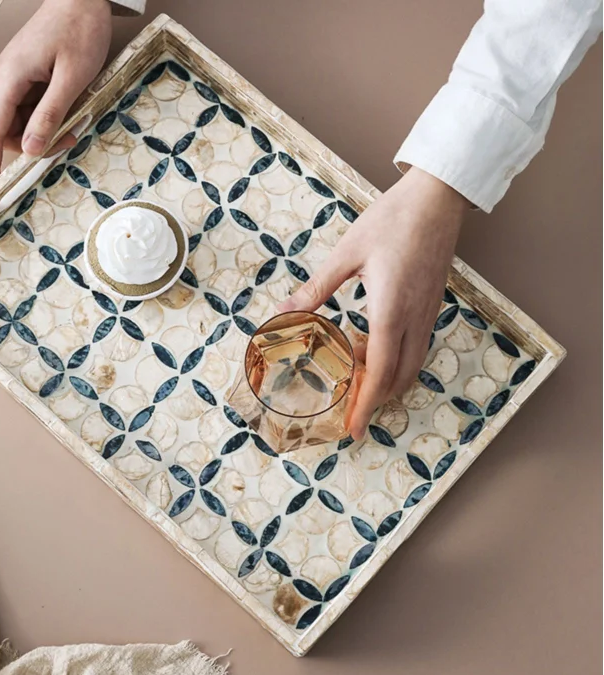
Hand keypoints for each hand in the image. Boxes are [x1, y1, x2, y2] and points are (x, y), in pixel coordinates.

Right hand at [0, 0, 112, 190]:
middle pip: (6, 130)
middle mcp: (7, 79)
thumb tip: (30, 149)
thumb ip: (50, 115)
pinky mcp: (28, 76)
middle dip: (32, 147)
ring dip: (44, 133)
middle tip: (67, 144)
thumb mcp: (71, 78)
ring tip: (74, 127)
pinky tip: (69, 116)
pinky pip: (31, 108)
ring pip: (21, 121)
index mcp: (11, 78)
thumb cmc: (79, 31)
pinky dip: (47, 120)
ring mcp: (16, 77)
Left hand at [279, 167, 469, 438]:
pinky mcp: (432, 304)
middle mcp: (415, 319)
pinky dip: (396, 362)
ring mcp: (428, 313)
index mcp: (391, 311)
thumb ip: (317, 289)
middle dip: (376, 402)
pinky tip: (372, 351)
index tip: (353, 430)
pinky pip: (417, 347)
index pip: (379, 372)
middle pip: (400, 378)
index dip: (365, 405)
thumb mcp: (347, 254)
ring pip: (412, 365)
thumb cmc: (392, 221)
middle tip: (351, 416)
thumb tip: (284, 312)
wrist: (438, 198)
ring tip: (358, 385)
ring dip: (387, 382)